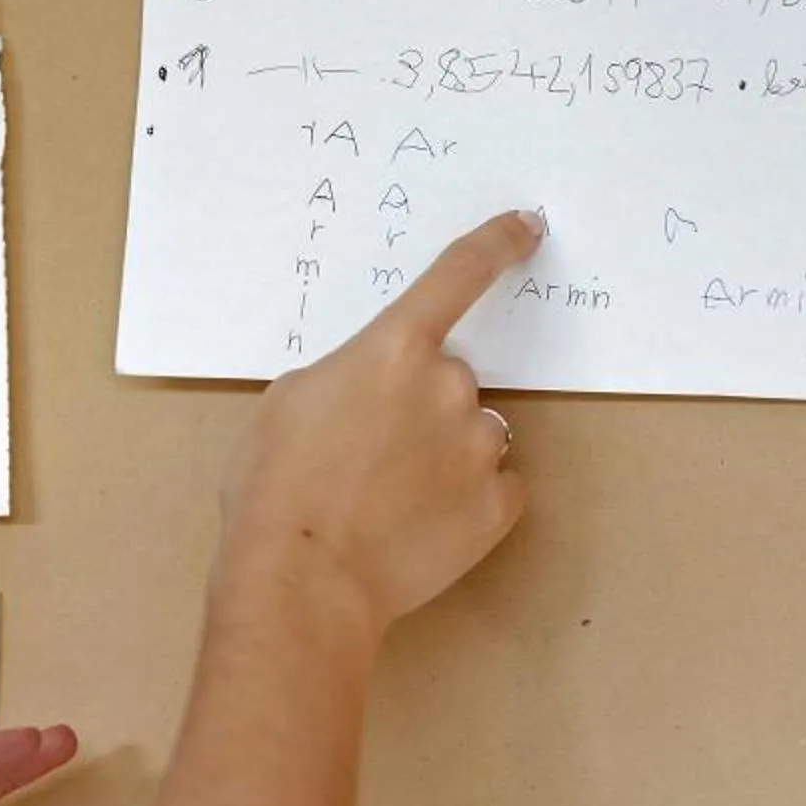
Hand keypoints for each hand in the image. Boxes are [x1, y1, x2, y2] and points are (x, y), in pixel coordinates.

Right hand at [215, 209, 541, 651]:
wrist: (304, 579)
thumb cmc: (276, 489)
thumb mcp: (288, 404)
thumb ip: (343, 378)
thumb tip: (367, 391)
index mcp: (393, 350)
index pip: (458, 275)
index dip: (499, 243)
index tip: (529, 226)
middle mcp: (450, 387)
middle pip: (452, 381)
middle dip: (421, 409)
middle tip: (369, 458)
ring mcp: (480, 448)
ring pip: (475, 435)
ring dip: (444, 456)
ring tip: (390, 501)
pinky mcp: (498, 506)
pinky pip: (495, 488)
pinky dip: (465, 502)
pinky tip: (420, 526)